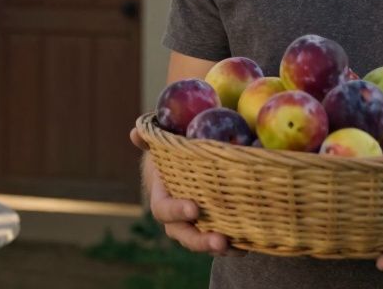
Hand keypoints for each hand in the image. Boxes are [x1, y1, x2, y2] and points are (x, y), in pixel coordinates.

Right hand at [130, 127, 244, 256]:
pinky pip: (220, 243)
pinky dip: (234, 246)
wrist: (184, 170)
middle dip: (200, 240)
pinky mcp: (212, 229)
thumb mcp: (161, 146)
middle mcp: (176, 219)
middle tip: (220, 240)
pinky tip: (248, 246)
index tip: (194, 208)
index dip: (176, 210)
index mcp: (161, 198)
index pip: (164, 209)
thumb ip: (149, 140)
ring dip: (218, 247)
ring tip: (237, 248)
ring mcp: (194, 227)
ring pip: (202, 243)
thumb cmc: (172, 156)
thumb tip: (135, 133)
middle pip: (184, 235)